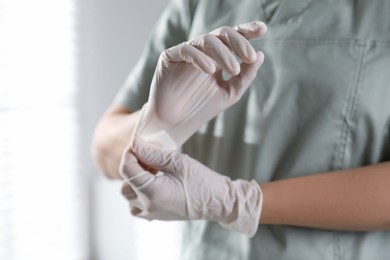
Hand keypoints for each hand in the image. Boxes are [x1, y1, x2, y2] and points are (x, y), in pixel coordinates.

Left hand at [120, 138, 262, 236]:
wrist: (219, 202)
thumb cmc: (203, 182)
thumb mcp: (178, 162)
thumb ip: (154, 154)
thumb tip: (137, 145)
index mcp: (152, 193)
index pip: (127, 170)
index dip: (129, 153)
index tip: (139, 144)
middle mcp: (148, 206)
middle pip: (125, 184)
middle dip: (133, 168)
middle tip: (148, 159)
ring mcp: (152, 213)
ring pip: (130, 197)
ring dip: (135, 182)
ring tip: (152, 172)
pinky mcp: (158, 216)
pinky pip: (138, 206)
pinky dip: (140, 194)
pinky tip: (154, 184)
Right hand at [133, 21, 266, 149]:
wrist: (176, 123)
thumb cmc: (202, 108)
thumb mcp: (230, 92)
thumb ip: (246, 75)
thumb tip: (261, 54)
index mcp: (218, 56)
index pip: (234, 38)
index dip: (247, 31)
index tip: (263, 29)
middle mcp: (203, 51)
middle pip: (223, 34)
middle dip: (239, 42)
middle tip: (250, 57)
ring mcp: (187, 52)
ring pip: (207, 40)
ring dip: (223, 53)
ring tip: (233, 70)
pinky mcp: (170, 56)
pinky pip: (186, 50)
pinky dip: (200, 58)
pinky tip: (210, 70)